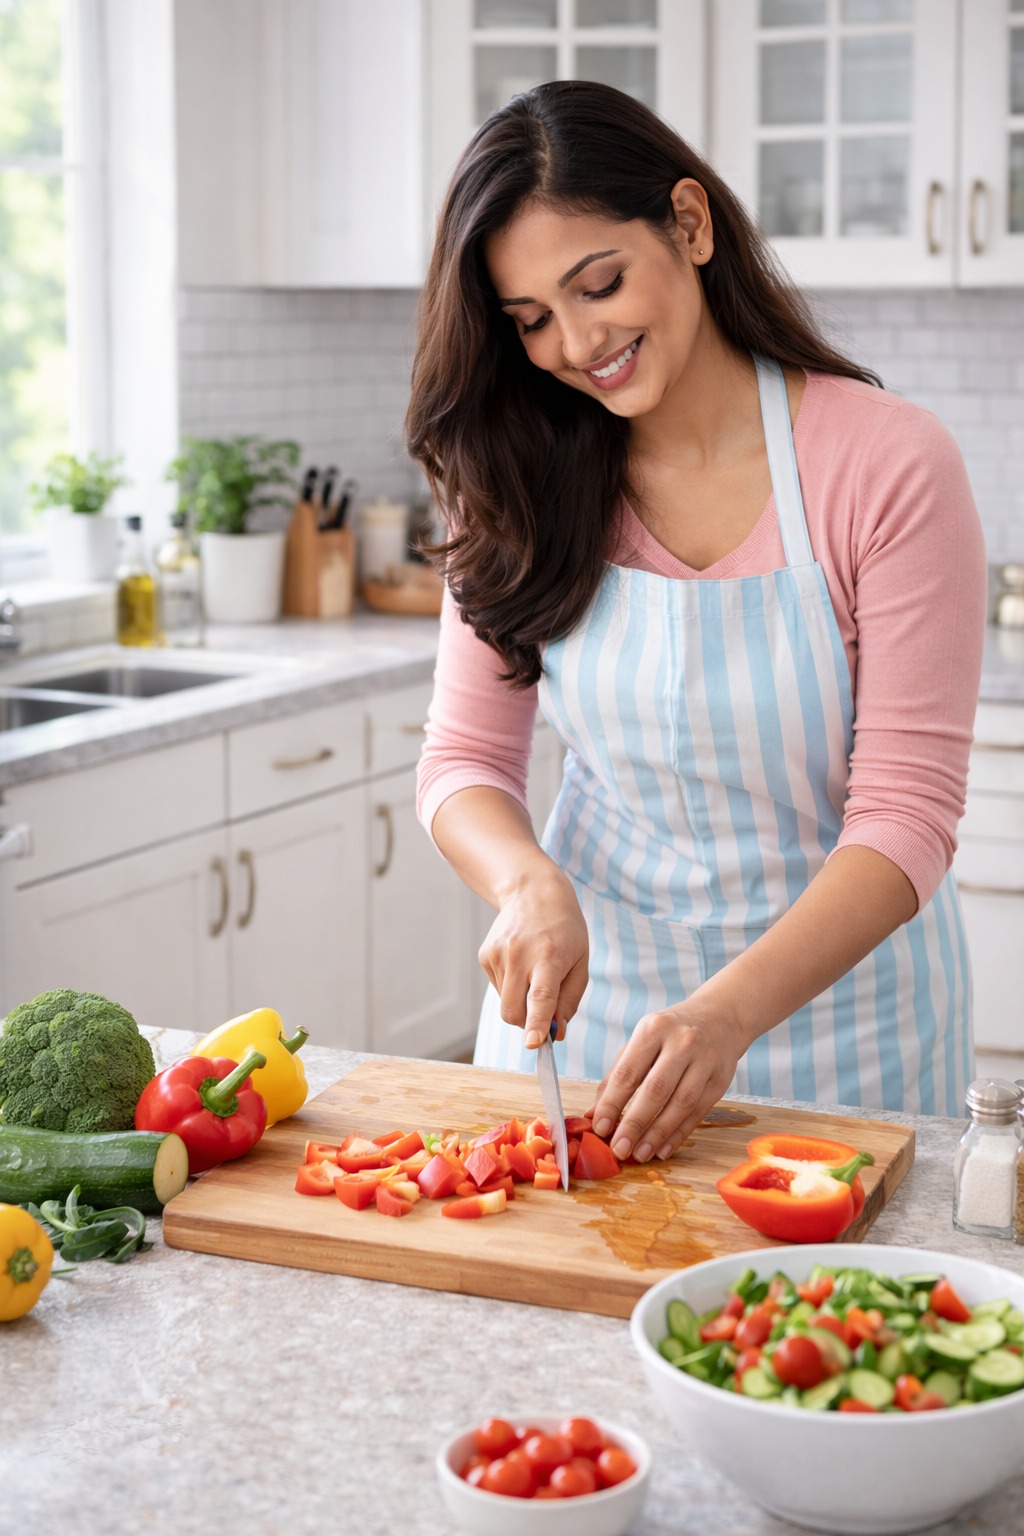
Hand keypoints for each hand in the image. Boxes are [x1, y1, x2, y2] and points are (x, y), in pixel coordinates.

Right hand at [478, 868, 588, 1048]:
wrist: (532, 891)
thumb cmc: (564, 930)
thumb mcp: (581, 962)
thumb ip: (570, 1001)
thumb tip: (556, 1034)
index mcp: (549, 956)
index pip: (541, 996)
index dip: (537, 1022)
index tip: (534, 1043)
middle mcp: (519, 955)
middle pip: (514, 1011)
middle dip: (527, 1025)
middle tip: (544, 1016)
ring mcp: (498, 954)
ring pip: (505, 1004)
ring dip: (521, 1002)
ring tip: (535, 972)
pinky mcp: (485, 955)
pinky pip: (499, 989)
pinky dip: (511, 987)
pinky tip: (521, 964)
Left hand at [587, 995, 749, 1162]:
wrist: (720, 1017)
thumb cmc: (671, 1032)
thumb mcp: (642, 1040)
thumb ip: (617, 1075)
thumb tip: (594, 1114)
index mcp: (654, 1029)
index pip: (629, 1072)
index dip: (612, 1103)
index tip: (600, 1128)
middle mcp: (682, 1042)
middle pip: (656, 1090)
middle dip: (635, 1123)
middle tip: (619, 1149)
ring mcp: (705, 1061)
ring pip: (680, 1104)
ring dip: (657, 1134)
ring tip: (639, 1153)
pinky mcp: (721, 1079)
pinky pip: (697, 1113)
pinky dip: (678, 1134)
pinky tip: (662, 1149)